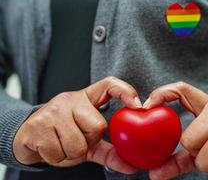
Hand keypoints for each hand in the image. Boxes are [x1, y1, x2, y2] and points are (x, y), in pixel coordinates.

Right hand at [13, 76, 141, 173]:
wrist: (28, 138)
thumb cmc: (63, 135)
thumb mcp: (88, 140)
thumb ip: (110, 151)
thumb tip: (131, 165)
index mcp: (86, 98)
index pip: (109, 84)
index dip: (125, 91)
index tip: (137, 106)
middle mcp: (70, 99)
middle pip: (98, 126)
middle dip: (90, 141)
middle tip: (78, 140)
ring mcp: (53, 111)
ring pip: (78, 144)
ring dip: (72, 153)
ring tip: (63, 144)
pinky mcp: (37, 126)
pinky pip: (58, 153)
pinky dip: (57, 158)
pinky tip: (51, 148)